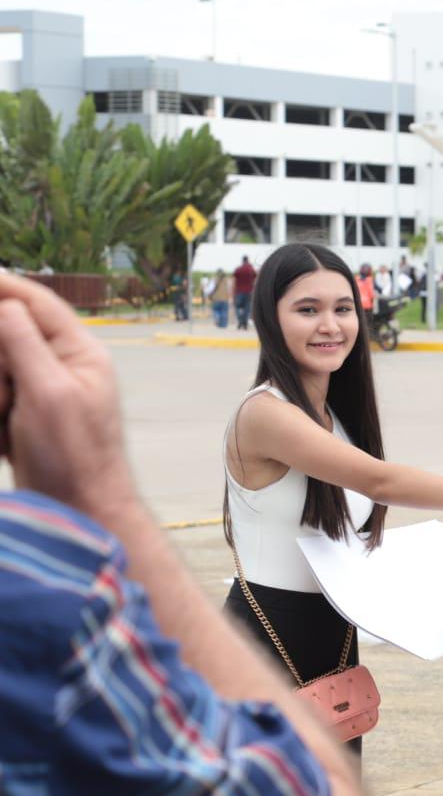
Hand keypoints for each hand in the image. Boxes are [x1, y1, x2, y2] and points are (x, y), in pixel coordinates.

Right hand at [0, 274, 137, 518]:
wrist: (81, 511)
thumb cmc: (74, 456)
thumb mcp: (48, 393)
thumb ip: (25, 343)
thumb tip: (5, 302)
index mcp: (81, 353)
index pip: (37, 302)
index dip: (3, 284)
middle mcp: (65, 366)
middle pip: (11, 332)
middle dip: (0, 358)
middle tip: (7, 402)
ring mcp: (46, 392)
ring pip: (2, 365)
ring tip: (6, 420)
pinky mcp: (28, 416)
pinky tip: (4, 433)